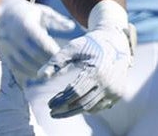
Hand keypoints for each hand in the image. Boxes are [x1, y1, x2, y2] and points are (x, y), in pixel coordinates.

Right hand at [0, 0, 77, 82]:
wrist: (0, 11)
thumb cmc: (26, 12)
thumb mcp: (42, 11)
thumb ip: (57, 20)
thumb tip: (72, 27)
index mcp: (27, 25)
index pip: (43, 44)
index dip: (54, 53)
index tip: (65, 59)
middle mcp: (16, 37)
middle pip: (35, 56)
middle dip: (49, 65)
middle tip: (62, 71)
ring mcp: (9, 47)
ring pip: (26, 64)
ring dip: (40, 71)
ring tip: (52, 75)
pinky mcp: (4, 54)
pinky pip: (17, 68)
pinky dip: (28, 74)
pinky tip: (38, 75)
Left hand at [38, 0, 133, 117]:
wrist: (115, 43)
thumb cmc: (89, 44)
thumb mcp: (72, 48)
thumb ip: (56, 61)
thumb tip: (39, 76)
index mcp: (96, 71)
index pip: (74, 92)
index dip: (60, 100)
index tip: (48, 104)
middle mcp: (108, 83)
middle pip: (83, 104)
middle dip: (65, 110)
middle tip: (51, 113)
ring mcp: (115, 90)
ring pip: (92, 108)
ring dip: (75, 111)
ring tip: (60, 109)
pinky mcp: (118, 94)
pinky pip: (100, 107)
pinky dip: (87, 108)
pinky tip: (75, 105)